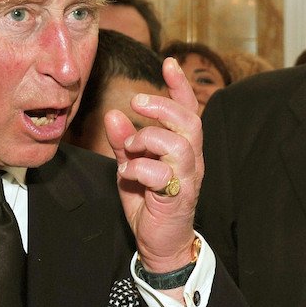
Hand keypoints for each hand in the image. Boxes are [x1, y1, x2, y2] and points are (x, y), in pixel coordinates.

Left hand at [104, 57, 202, 273]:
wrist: (160, 244)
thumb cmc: (149, 204)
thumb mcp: (131, 166)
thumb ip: (125, 142)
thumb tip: (113, 114)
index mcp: (184, 148)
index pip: (189, 111)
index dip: (180, 86)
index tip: (169, 62)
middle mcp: (192, 160)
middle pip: (190, 121)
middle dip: (162, 106)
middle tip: (137, 103)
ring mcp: (188, 178)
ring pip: (180, 144)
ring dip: (148, 139)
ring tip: (130, 149)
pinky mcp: (177, 198)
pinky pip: (162, 175)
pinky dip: (139, 169)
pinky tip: (128, 174)